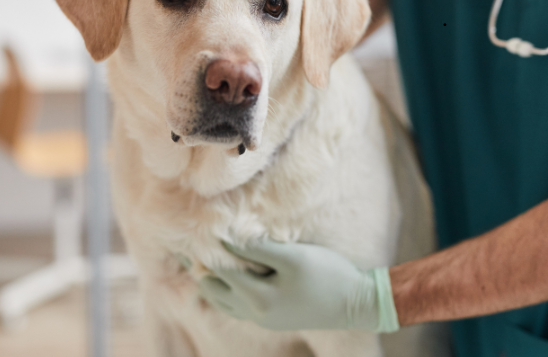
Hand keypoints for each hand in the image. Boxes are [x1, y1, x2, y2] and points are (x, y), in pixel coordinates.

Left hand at [198, 238, 398, 331]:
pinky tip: (227, 273)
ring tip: (202, 255)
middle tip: (190, 241)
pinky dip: (225, 289)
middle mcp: (255, 313)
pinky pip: (235, 306)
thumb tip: (224, 238)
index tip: (196, 228)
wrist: (357, 304)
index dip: (206, 248)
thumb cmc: (328, 274)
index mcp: (258, 298)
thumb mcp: (293, 256)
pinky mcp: (270, 318)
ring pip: (221, 301)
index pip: (219, 270)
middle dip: (200, 266)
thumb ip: (258, 248)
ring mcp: (262, 318)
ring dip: (211, 279)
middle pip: (213, 289)